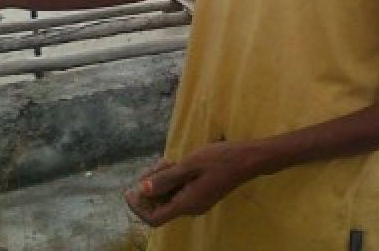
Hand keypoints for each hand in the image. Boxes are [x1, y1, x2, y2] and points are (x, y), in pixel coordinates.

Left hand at [123, 141, 260, 226]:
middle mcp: (191, 208)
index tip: (129, 190)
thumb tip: (143, 190)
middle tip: (153, 166)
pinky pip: (179, 192)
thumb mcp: (190, 165)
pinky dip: (172, 180)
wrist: (248, 159)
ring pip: (169, 198)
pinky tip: (174, 164)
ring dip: (161, 182)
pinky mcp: (201, 194)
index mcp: (187, 204)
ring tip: (164, 161)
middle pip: (160, 207)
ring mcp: (197, 202)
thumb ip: (166, 178)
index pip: (154, 218)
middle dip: (150, 188)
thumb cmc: (220, 159)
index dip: (138, 207)